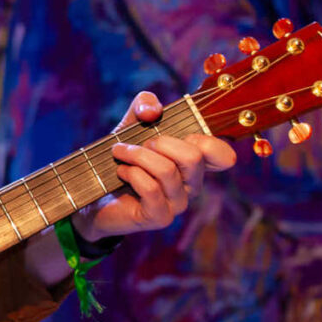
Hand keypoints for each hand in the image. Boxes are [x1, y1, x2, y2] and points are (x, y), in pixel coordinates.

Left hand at [74, 91, 236, 241]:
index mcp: (195, 163)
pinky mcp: (160, 217)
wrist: (97, 193)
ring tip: (120, 154)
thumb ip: (145, 104)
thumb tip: (154, 111)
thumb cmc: (122, 158)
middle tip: (138, 145)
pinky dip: (131, 173)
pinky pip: (150, 188)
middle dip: (159, 143)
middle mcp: (192, 184)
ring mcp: (178, 203)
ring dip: (136, 155)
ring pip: (167, 170)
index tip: (180, 135)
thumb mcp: (132, 123)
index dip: (207, 141)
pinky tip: (121, 172)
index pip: (224, 156)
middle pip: (193, 157)